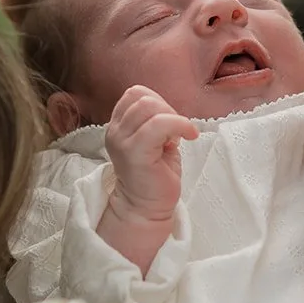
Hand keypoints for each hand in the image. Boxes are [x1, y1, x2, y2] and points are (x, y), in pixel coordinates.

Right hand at [105, 87, 198, 221]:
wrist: (146, 209)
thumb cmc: (155, 177)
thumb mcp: (155, 142)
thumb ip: (157, 122)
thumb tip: (171, 111)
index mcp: (118, 126)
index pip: (135, 94)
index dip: (158, 101)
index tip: (170, 123)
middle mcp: (115, 131)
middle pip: (142, 97)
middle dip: (167, 109)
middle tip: (178, 131)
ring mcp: (122, 141)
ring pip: (149, 106)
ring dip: (173, 117)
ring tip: (180, 136)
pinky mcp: (135, 152)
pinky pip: (159, 124)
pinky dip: (179, 124)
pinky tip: (189, 137)